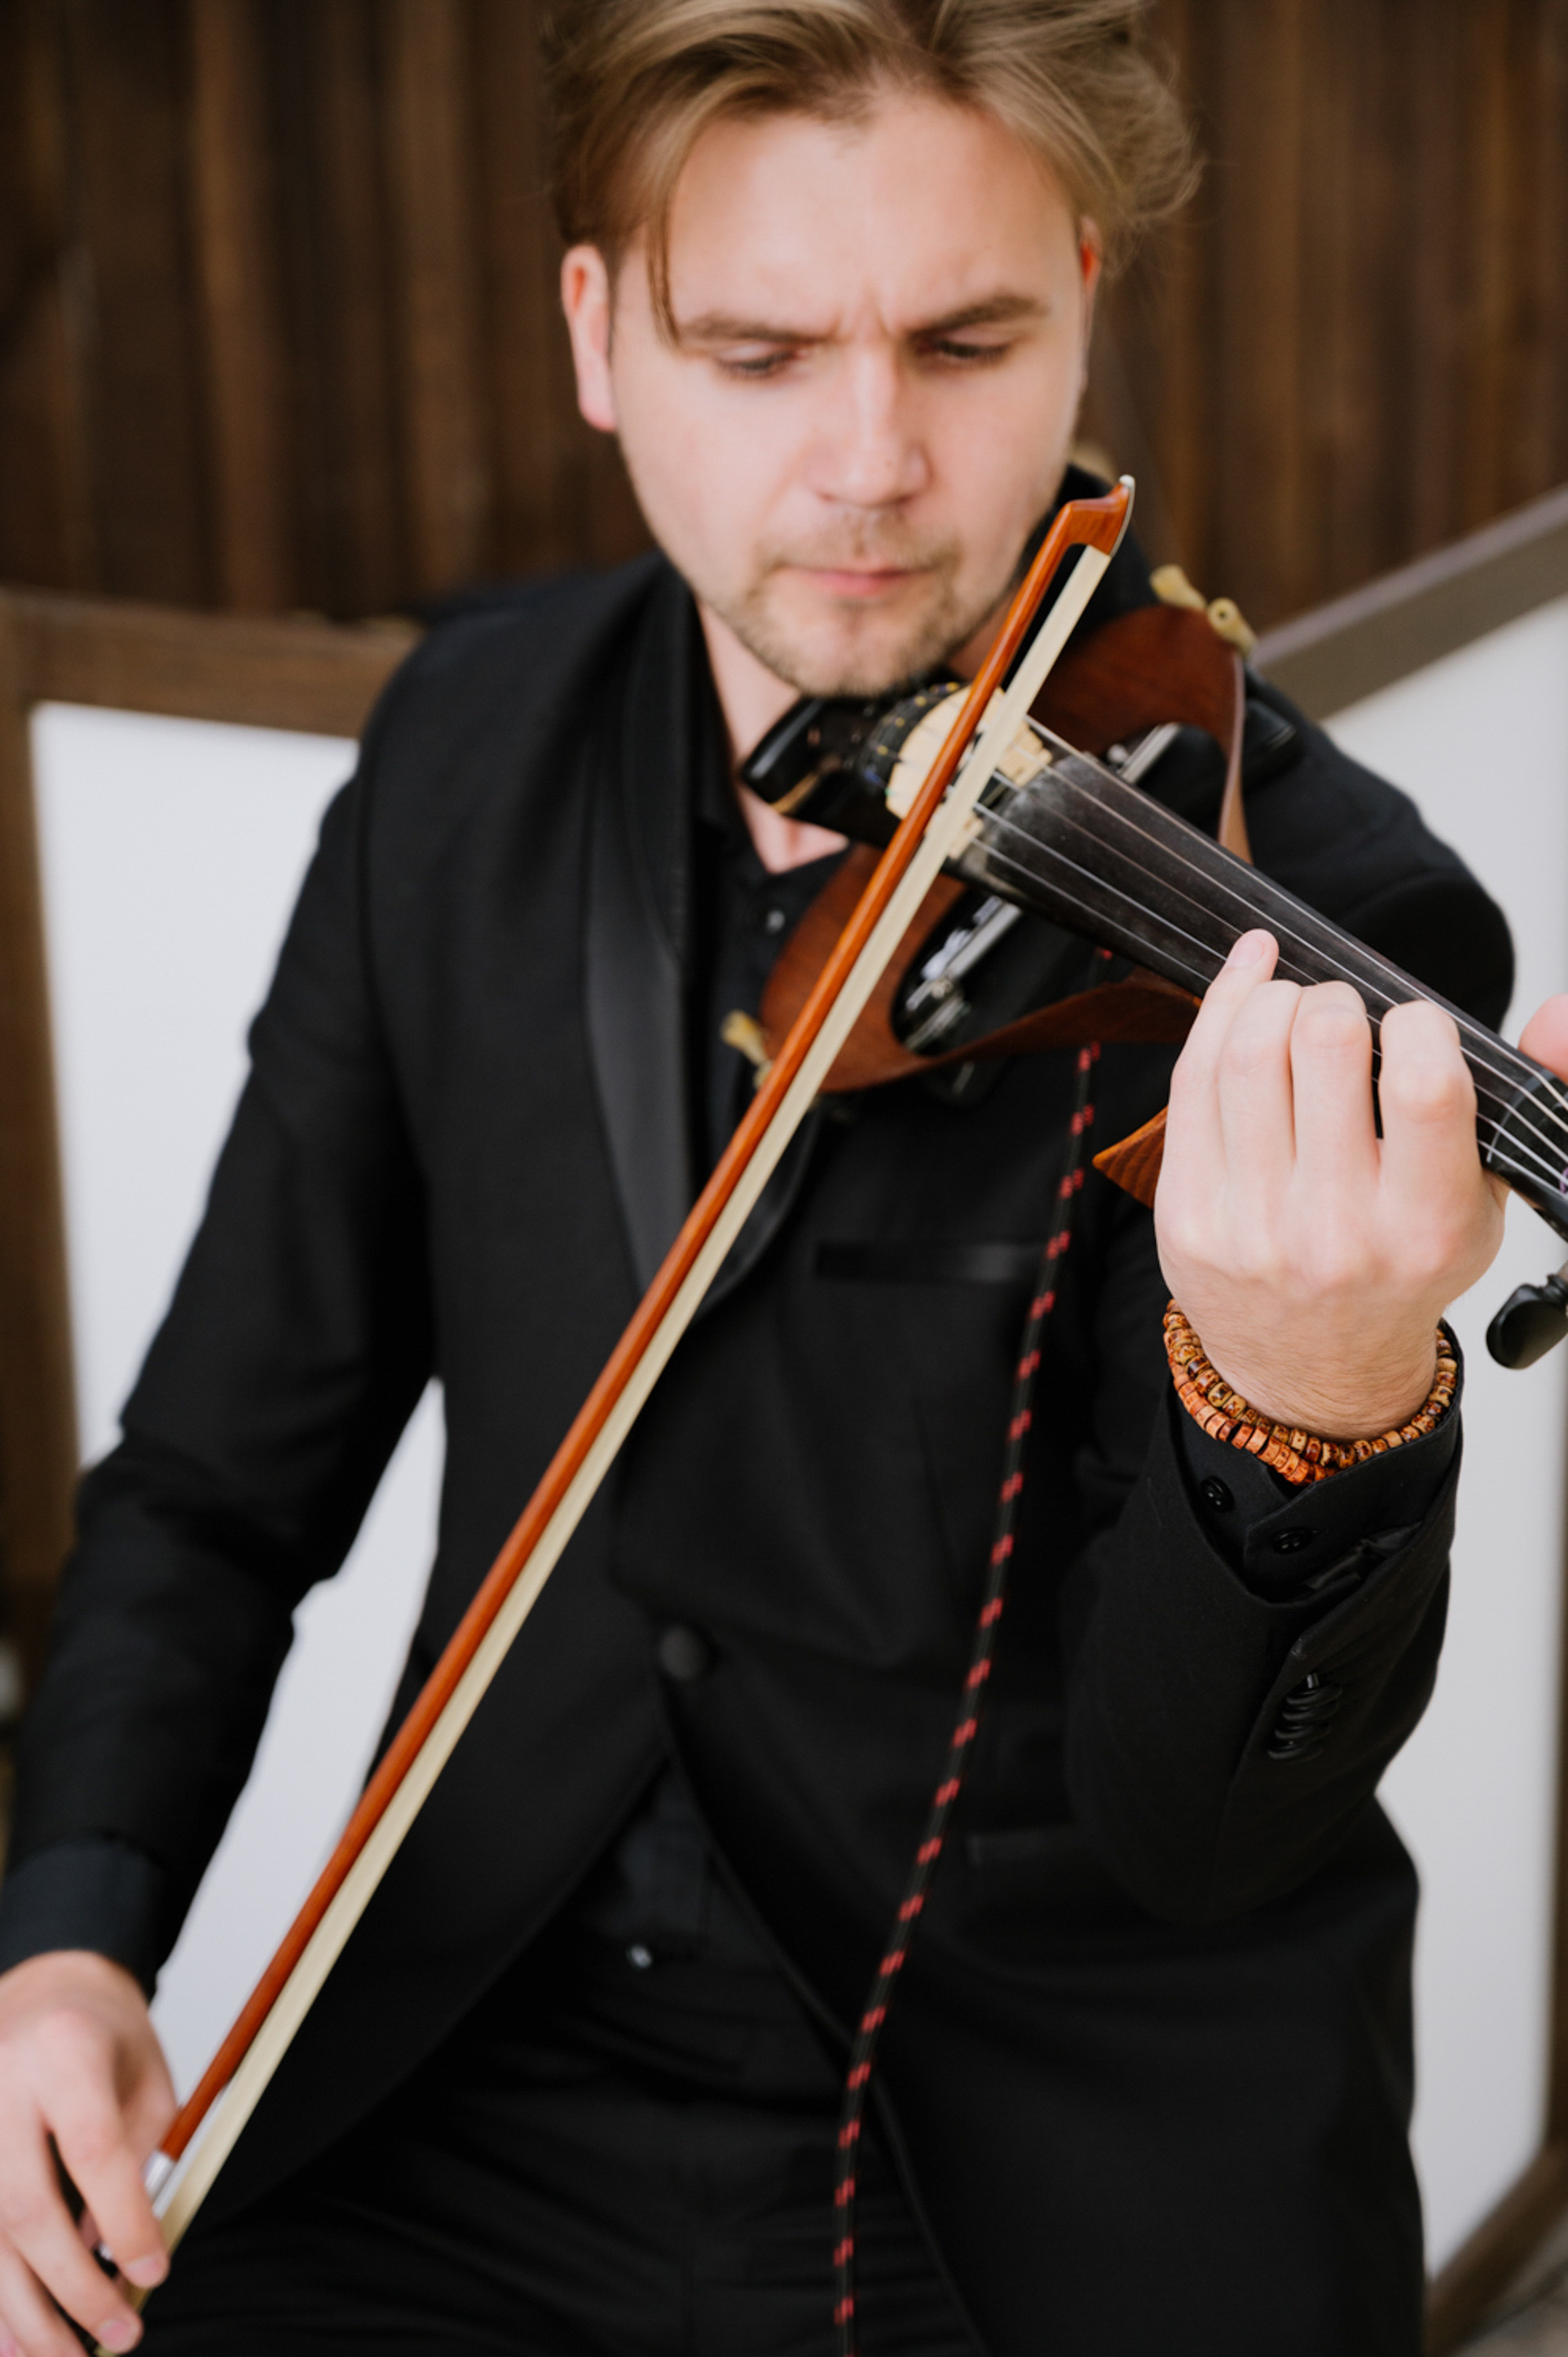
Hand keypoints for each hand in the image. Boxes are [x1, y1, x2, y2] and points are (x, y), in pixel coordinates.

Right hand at [0, 1952, 172, 2354]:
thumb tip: (104, 2256)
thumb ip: (133, 2162)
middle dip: (71, 2286)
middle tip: (118, 2335)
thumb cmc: (106, 2036)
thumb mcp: (146, 2079)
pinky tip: (12, 2340)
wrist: (47, 1986)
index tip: (153, 2273)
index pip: (93, 2150)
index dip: (125, 2222)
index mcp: (66, 2049)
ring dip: (21, 2311)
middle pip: (25, 2207)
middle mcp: (0, 2082)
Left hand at [1156, 929, 1515, 1436]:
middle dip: (1335, 1000)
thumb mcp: (1478, 1205)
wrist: (1317, 1369)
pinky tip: (1244, 984)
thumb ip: (1511, 1106)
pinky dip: (1217, 1011)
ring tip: (1292, 1002)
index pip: (1425, 1087)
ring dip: (1272, 999)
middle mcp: (1334, 1229)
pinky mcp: (1186, 1213)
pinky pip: (1191, 1081)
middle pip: (1323, 1046)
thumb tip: (1552, 1013)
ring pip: (1248, 1053)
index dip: (1417, 1023)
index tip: (1411, 1023)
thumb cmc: (1397, 1271)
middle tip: (1343, 1011)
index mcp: (1423, 1228)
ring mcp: (1250, 1223)